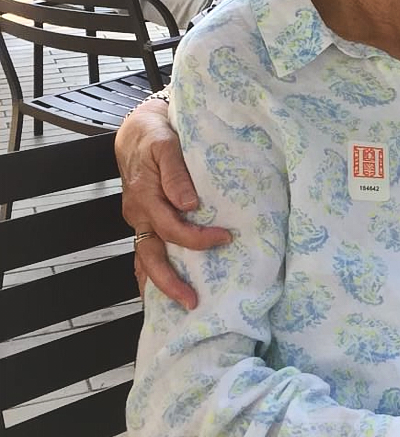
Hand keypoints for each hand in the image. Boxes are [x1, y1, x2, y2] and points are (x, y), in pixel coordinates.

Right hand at [116, 99, 229, 309]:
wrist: (136, 130)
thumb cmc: (155, 135)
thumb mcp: (166, 144)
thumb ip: (176, 173)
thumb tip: (189, 204)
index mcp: (145, 197)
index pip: (172, 228)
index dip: (198, 238)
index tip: (226, 238)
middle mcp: (139, 214)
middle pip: (150, 256)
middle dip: (169, 283)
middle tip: (193, 302)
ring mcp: (139, 220)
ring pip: (145, 259)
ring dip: (160, 283)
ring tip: (179, 306)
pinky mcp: (144, 220)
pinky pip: (146, 251)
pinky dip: (152, 273)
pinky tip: (165, 290)